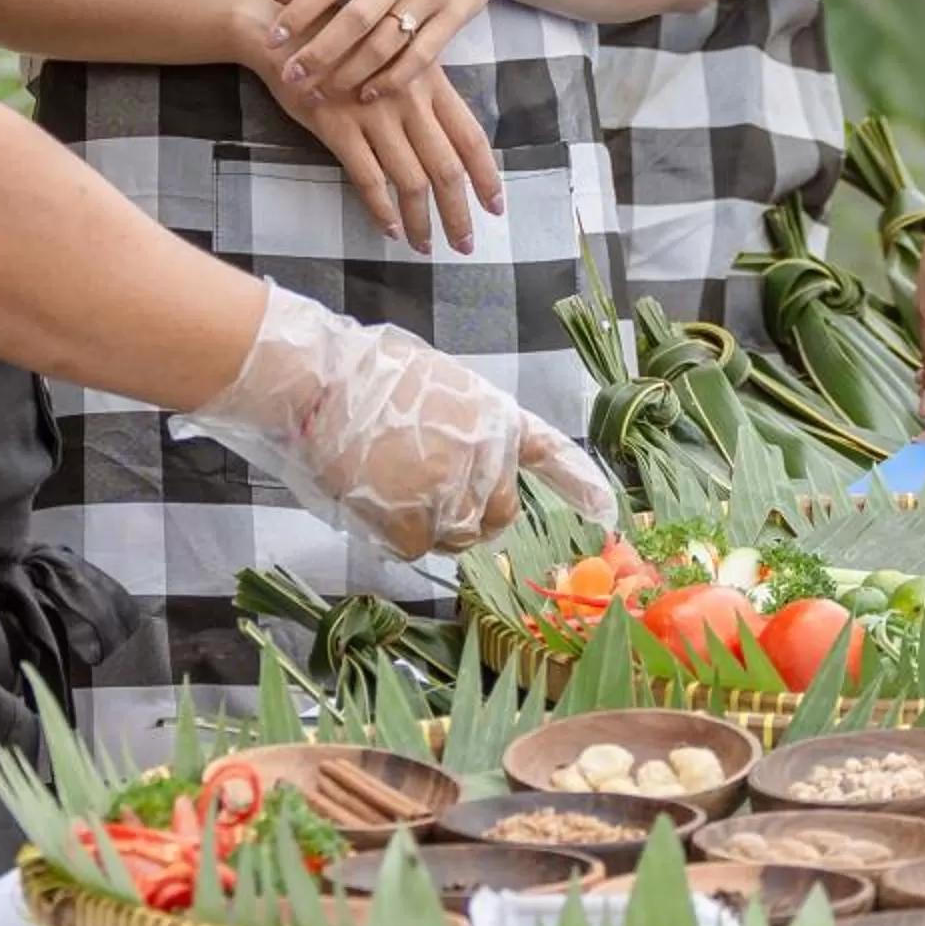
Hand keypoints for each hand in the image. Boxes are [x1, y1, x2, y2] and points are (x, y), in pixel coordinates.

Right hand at [181, 282, 619, 559]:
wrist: (319, 384)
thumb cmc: (365, 376)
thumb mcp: (437, 386)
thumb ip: (464, 430)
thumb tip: (461, 464)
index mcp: (494, 416)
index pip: (548, 453)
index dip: (579, 483)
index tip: (605, 511)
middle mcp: (488, 457)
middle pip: (497, 514)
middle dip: (468, 513)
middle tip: (422, 488)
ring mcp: (456, 493)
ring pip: (454, 536)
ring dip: (425, 522)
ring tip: (387, 480)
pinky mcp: (420, 523)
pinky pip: (416, 548)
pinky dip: (394, 533)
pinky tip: (372, 496)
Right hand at [237, 0, 501, 255]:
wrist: (283, 24)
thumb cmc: (342, 39)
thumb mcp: (394, 54)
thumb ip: (422, 91)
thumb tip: (447, 137)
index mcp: (430, 80)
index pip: (470, 136)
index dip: (487, 175)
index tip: (496, 207)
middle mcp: (408, 98)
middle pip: (446, 167)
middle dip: (458, 212)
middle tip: (465, 245)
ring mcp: (373, 113)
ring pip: (410, 179)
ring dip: (421, 220)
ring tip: (425, 246)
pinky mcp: (336, 126)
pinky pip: (367, 177)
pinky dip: (381, 209)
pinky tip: (390, 229)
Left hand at [269, 0, 514, 102]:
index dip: (299, 14)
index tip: (273, 40)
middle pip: (356, 19)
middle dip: (320, 52)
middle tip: (293, 77)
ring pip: (386, 43)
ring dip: (351, 72)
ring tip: (324, 90)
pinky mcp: (456, 16)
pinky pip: (421, 56)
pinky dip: (392, 79)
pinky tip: (368, 93)